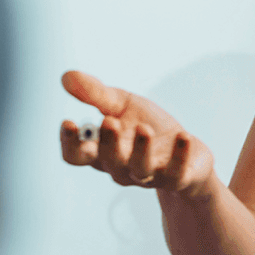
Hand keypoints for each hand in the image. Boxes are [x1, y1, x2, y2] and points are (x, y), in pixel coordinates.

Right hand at [59, 70, 214, 197]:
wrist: (188, 150)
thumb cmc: (148, 126)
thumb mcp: (122, 105)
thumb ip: (95, 94)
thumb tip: (66, 77)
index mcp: (102, 151)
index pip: (76, 155)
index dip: (70, 143)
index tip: (68, 122)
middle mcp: (121, 167)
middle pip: (108, 161)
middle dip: (108, 143)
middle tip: (109, 121)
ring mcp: (149, 175)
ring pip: (139, 169)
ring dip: (140, 150)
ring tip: (144, 129)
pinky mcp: (177, 178)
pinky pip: (176, 172)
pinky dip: (179, 156)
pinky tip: (183, 136)